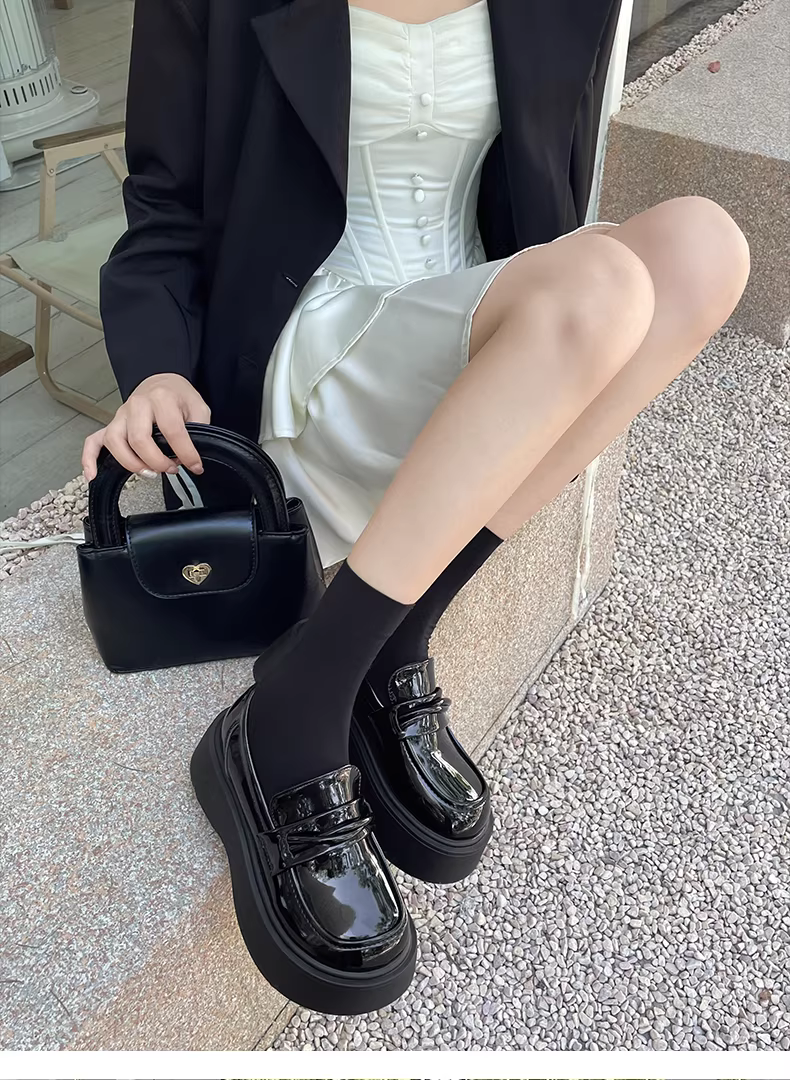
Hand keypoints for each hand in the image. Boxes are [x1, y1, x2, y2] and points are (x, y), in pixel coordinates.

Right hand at [81, 373, 210, 481]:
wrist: (162, 382)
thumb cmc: (178, 396)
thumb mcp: (198, 408)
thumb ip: (198, 430)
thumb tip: (192, 458)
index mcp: (161, 398)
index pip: (172, 430)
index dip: (186, 454)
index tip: (195, 466)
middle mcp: (137, 405)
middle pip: (139, 438)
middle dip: (157, 461)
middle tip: (172, 469)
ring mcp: (121, 415)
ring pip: (115, 441)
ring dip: (131, 463)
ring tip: (149, 473)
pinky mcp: (112, 424)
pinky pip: (93, 441)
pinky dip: (90, 459)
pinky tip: (93, 475)